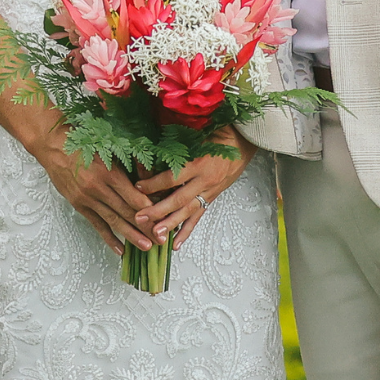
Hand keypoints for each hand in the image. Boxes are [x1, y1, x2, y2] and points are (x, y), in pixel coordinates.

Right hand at [24, 119, 158, 256]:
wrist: (53, 146)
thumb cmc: (83, 142)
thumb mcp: (108, 148)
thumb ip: (128, 164)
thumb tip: (150, 177)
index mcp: (109, 173)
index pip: (134, 197)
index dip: (150, 211)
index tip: (163, 219)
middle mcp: (98, 188)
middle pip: (126, 212)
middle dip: (145, 227)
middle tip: (161, 239)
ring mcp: (87, 199)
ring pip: (113, 221)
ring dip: (130, 236)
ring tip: (145, 247)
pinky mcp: (79, 205)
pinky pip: (96, 224)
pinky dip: (108, 238)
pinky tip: (119, 249)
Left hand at [135, 140, 250, 251]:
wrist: (241, 142)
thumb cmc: (217, 135)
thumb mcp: (196, 136)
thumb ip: (177, 146)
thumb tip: (150, 149)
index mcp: (198, 164)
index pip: (173, 178)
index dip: (154, 183)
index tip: (137, 187)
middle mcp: (204, 181)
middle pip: (178, 200)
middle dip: (158, 211)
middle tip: (140, 218)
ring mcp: (208, 192)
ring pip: (187, 212)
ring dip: (170, 224)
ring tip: (156, 235)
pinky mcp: (211, 198)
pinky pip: (198, 217)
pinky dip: (186, 231)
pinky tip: (176, 244)